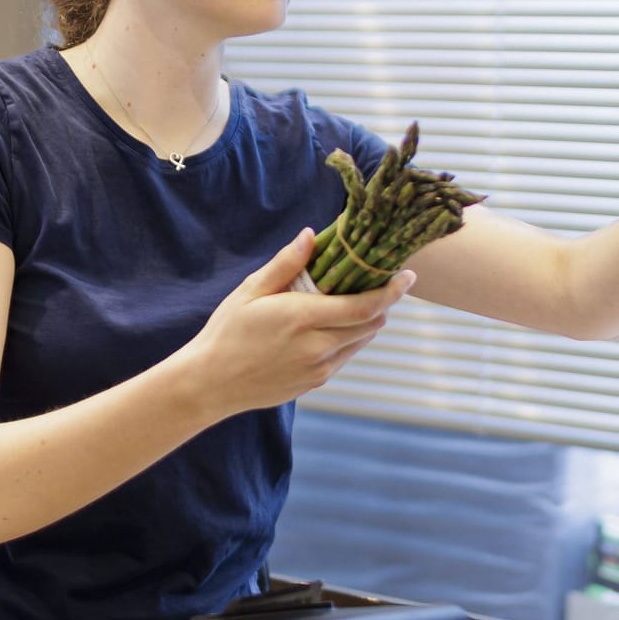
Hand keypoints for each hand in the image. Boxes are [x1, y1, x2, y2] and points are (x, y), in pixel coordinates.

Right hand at [182, 228, 415, 418]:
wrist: (211, 384)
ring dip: (366, 320)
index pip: (364, 305)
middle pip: (371, 323)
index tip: (407, 275)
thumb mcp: (250, 291)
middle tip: (379, 282)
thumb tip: (312, 235)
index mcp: (302, 318)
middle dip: (382, 302)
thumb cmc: (227, 331)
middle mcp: (317, 347)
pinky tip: (331, 326)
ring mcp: (318, 369)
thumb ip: (286, 264)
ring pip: (361, 341)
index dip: (392, 291)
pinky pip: (345, 356)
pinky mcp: (315, 383)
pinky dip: (348, 338)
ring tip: (354, 301)